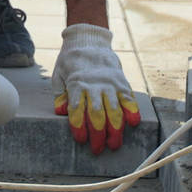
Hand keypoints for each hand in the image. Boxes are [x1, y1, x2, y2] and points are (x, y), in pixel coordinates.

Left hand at [51, 24, 140, 153]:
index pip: (77, 109)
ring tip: (114, 144)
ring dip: (115, 129)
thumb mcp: (58, 75)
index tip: (81, 140)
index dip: (78, 126)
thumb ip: (60, 94)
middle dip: (98, 134)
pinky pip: (128, 97)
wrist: (88, 41)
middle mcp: (93, 85)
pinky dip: (131, 110)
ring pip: (114, 109)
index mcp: (76, 84)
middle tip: (98, 149)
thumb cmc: (70, 62)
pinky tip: (133, 123)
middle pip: (96, 113)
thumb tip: (61, 111)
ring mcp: (109, 83)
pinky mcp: (121, 81)